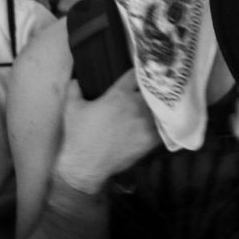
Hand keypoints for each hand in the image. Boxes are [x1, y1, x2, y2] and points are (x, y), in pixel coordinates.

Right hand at [55, 69, 161, 194]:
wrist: (86, 165)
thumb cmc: (79, 135)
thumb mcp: (72, 109)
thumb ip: (74, 90)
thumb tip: (75, 80)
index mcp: (118, 94)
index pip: (135, 75)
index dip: (140, 73)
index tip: (143, 74)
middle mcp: (135, 105)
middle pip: (154, 90)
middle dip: (155, 89)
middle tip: (158, 89)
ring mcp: (145, 122)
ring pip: (161, 108)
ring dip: (162, 106)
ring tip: (165, 105)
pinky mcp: (151, 138)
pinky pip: (164, 126)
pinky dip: (165, 123)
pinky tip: (166, 122)